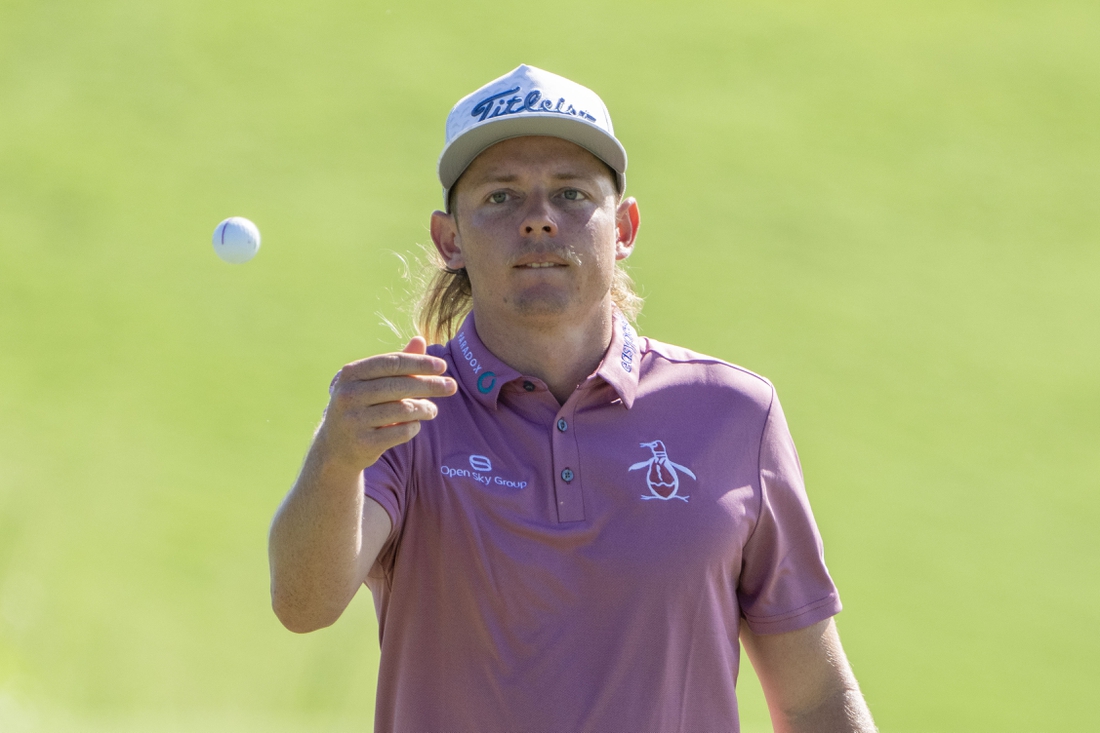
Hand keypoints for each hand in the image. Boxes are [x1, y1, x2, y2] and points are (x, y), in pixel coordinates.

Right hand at [316, 337, 456, 472]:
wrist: (335, 447)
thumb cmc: (360, 406)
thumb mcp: (371, 382)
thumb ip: (396, 363)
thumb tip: (420, 340)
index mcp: (350, 373)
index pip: (392, 362)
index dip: (420, 363)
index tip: (443, 366)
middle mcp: (349, 395)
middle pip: (400, 385)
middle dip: (430, 384)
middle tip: (451, 386)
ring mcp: (354, 420)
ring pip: (403, 409)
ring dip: (424, 408)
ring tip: (432, 410)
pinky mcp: (363, 443)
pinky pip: (401, 432)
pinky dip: (413, 427)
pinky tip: (415, 425)